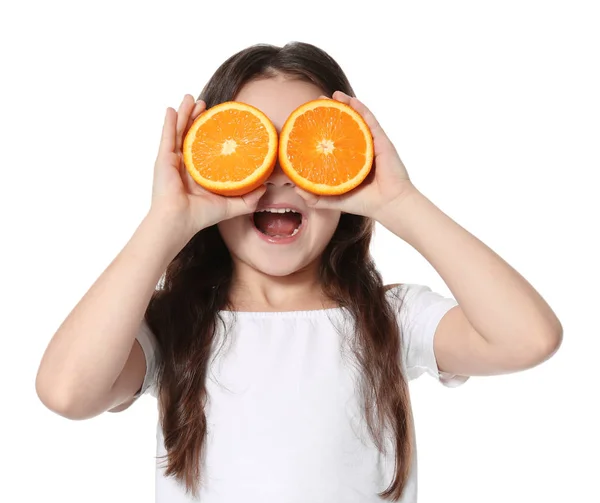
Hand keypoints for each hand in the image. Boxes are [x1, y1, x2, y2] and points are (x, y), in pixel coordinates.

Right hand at [149, 94, 265, 239]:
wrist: (180, 220)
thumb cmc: (200, 216)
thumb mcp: (231, 206)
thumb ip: (248, 199)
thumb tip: (266, 188)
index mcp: (198, 173)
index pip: (205, 147)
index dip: (211, 132)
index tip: (220, 119)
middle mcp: (185, 165)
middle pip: (192, 134)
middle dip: (197, 117)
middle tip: (205, 103)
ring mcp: (173, 161)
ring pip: (179, 131)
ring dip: (185, 113)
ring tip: (191, 98)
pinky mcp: (164, 160)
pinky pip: (167, 137)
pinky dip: (169, 122)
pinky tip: (172, 109)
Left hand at [294, 91, 416, 219]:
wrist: (388, 204)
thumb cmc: (364, 202)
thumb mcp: (334, 200)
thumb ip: (316, 196)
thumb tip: (295, 188)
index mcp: (349, 160)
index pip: (334, 139)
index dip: (322, 128)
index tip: (307, 119)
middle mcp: (359, 148)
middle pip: (344, 125)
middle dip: (331, 111)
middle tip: (317, 101)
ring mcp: (371, 143)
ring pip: (357, 118)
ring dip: (346, 104)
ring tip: (334, 94)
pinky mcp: (381, 141)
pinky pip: (370, 121)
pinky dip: (361, 109)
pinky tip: (351, 100)